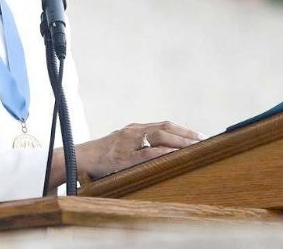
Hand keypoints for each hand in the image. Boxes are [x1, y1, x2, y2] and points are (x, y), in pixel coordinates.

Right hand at [76, 121, 204, 179]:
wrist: (77, 158)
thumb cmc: (101, 157)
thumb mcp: (122, 148)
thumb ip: (140, 148)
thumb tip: (163, 155)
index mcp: (135, 129)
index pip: (164, 125)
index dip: (183, 130)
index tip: (201, 136)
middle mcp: (133, 131)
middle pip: (165, 128)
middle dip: (187, 134)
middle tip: (205, 141)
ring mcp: (127, 143)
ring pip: (158, 136)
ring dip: (179, 141)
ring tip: (196, 146)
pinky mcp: (122, 157)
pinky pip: (145, 152)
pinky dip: (162, 152)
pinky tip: (174, 154)